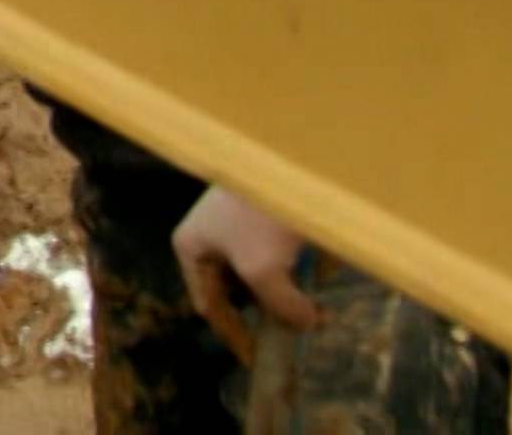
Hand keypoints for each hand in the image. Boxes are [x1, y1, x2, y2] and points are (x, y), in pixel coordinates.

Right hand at [175, 183, 321, 359]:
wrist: (286, 156)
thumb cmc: (258, 212)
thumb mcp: (264, 270)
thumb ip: (282, 308)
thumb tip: (307, 324)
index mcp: (191, 247)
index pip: (209, 305)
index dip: (235, 334)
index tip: (260, 356)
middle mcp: (209, 234)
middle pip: (240, 289)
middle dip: (272, 308)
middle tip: (302, 322)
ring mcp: (236, 220)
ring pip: (264, 270)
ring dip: (290, 286)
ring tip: (317, 295)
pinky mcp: (263, 210)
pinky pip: (280, 249)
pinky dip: (301, 263)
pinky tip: (320, 265)